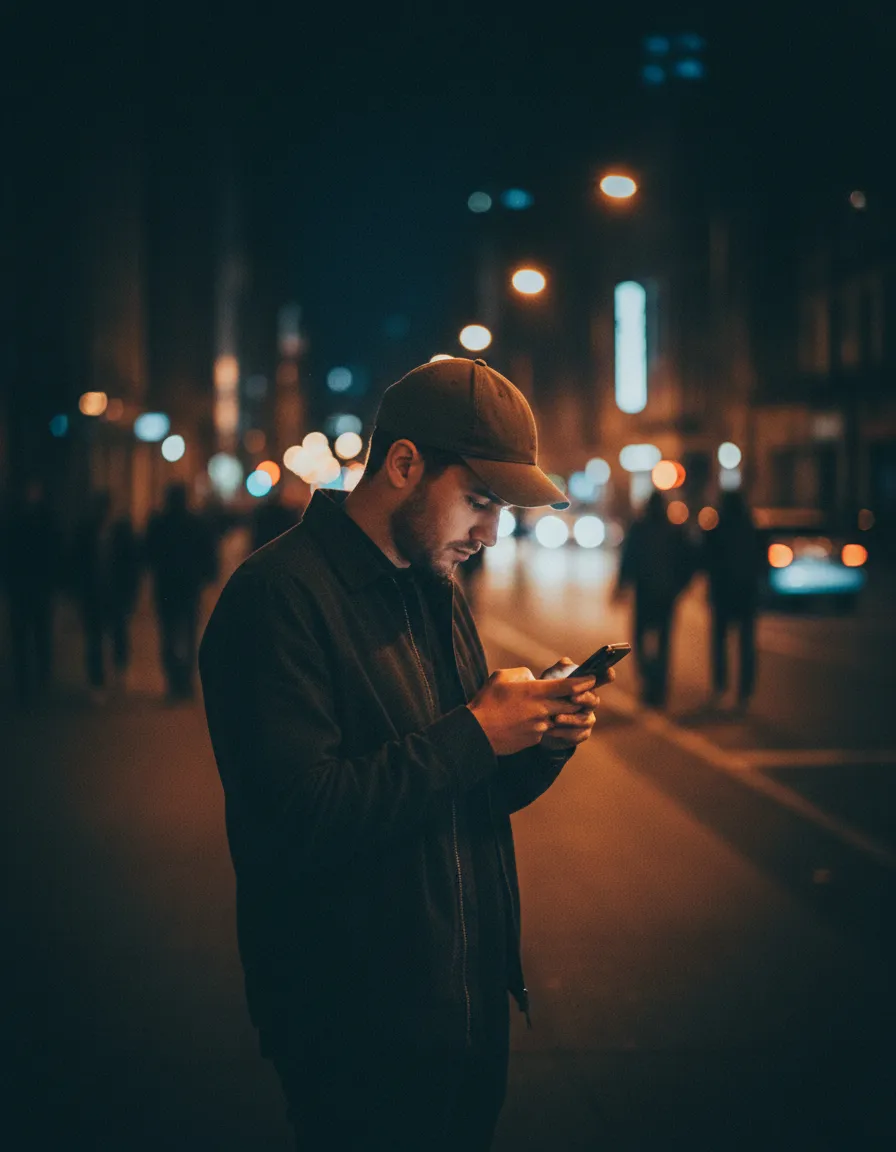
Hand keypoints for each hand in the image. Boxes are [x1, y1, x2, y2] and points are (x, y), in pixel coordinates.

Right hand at [467, 667, 597, 756]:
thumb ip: (523, 674)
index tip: (594, 677)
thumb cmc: (487, 701)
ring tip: (561, 707)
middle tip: (586, 693)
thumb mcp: (502, 676)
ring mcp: (541, 727)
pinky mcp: (536, 739)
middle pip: (574, 705)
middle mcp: (542, 710)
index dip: (585, 681)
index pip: (569, 686)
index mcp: (535, 692)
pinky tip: (536, 720)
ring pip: (563, 719)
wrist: (477, 733)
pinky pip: (548, 730)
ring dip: (566, 713)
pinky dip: (548, 723)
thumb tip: (534, 679)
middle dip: (583, 698)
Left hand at [539, 656, 614, 750]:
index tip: (609, 671)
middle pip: (594, 700)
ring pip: (585, 720)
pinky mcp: (580, 734)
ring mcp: (587, 719)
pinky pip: (576, 734)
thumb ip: (558, 671)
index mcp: (586, 687)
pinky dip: (563, 732)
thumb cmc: (549, 696)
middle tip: (573, 697)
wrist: (541, 722)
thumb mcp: (549, 681)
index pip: (600, 679)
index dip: (606, 676)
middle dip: (584, 698)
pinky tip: (551, 729)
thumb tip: (565, 662)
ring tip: (556, 718)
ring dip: (571, 719)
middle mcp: (590, 703)